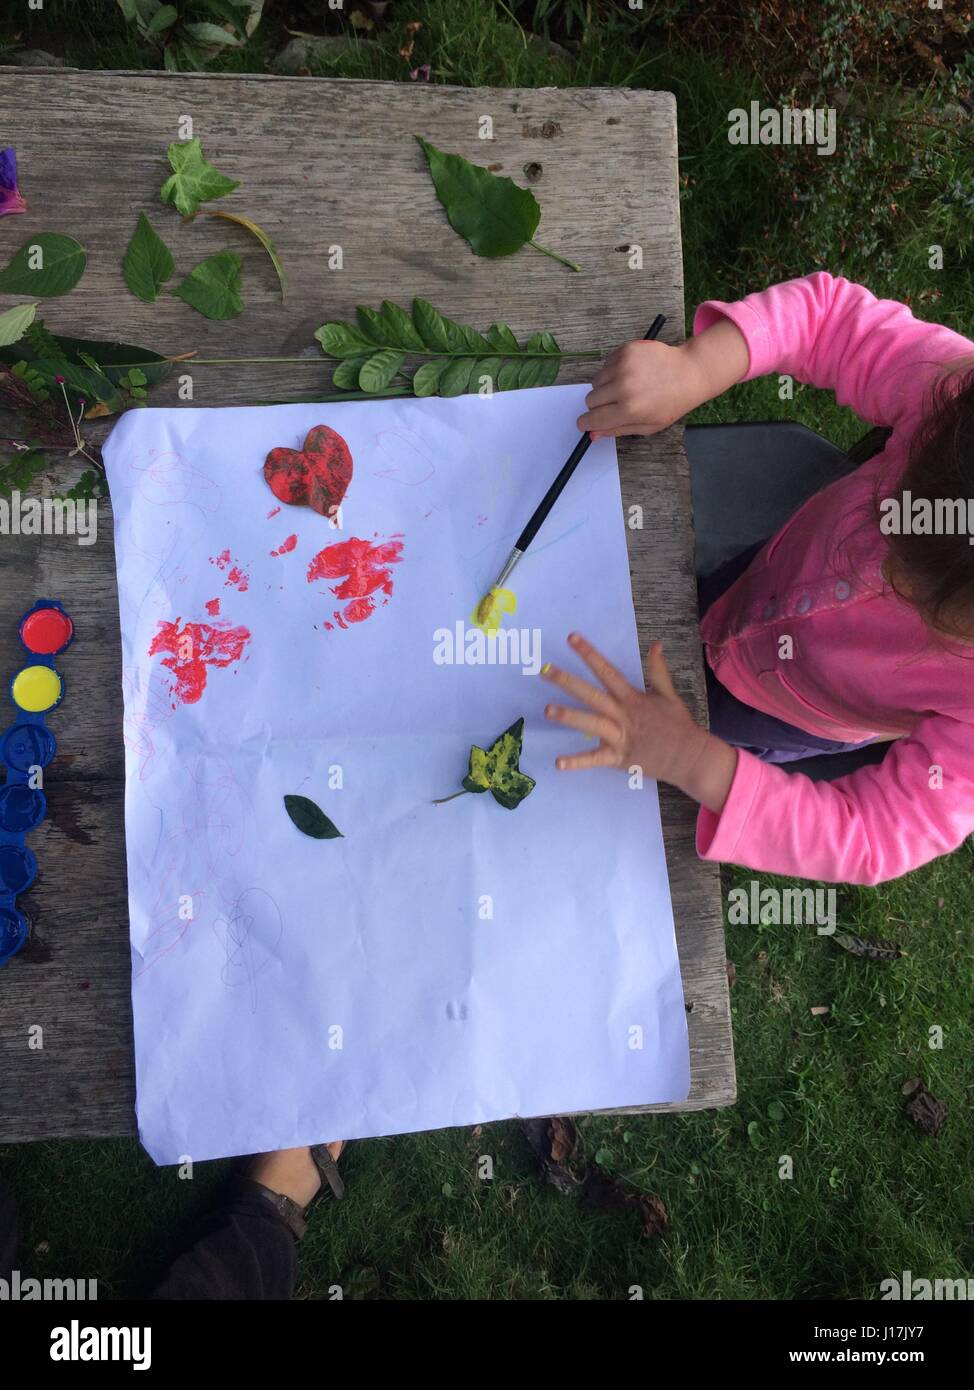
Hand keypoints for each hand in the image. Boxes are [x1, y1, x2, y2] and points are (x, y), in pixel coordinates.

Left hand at [541, 633, 736, 813]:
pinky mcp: (618, 758)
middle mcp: (623, 715)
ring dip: (569, 717)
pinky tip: (558, 763)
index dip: (589, 654)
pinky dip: (577, 762)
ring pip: (592, 724)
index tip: (571, 638)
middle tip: (544, 671)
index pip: (607, 671)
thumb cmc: (677, 725)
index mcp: (632, 698)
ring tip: (547, 710)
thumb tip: (656, 644)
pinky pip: (595, 760)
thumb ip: (658, 671)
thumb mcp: (668, 694)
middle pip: (592, 695)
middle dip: (568, 682)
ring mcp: (620, 737)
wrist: (689, 757)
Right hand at [577, 319, 749, 439]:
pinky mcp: (626, 350)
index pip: (591, 419)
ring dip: (606, 386)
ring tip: (628, 386)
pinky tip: (632, 373)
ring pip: (596, 381)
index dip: (586, 423)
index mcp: (629, 410)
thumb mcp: (648, 426)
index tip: (586, 423)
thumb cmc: (671, 402)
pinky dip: (614, 370)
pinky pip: (606, 364)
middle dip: (599, 405)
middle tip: (616, 404)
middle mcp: (623, 387)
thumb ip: (617, 430)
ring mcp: (624, 366)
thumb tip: (593, 433)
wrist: (690, 372)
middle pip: (590, 400)